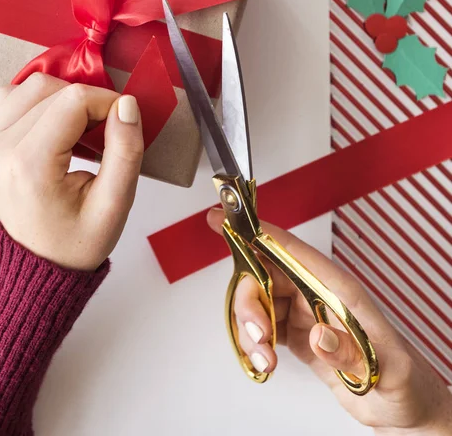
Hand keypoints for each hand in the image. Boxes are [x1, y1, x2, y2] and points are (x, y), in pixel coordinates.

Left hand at [0, 73, 143, 270]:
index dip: (108, 103)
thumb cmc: (76, 242)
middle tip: (103, 132)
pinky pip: (8, 96)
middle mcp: (0, 148)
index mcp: (30, 165)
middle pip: (51, 88)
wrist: (37, 266)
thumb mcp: (114, 205)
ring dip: (61, 98)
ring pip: (29, 86)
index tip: (122, 124)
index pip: (74, 100)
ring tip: (78, 129)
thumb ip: (125, 152)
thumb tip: (127, 105)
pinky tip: (53, 125)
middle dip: (87, 101)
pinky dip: (36, 101)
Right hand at [207, 209, 451, 434]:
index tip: (225, 220)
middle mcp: (315, 294)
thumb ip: (352, 351)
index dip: (256, 232)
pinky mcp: (297, 333)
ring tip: (265, 359)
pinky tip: (265, 361)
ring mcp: (304, 312)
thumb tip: (320, 335)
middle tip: (258, 334)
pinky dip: (254, 343)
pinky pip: (261, 326)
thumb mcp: (388, 370)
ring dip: (251, 330)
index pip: (291, 250)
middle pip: (263, 278)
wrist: (404, 408)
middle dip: (249, 304)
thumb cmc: (403, 382)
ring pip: (257, 303)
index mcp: (338, 289)